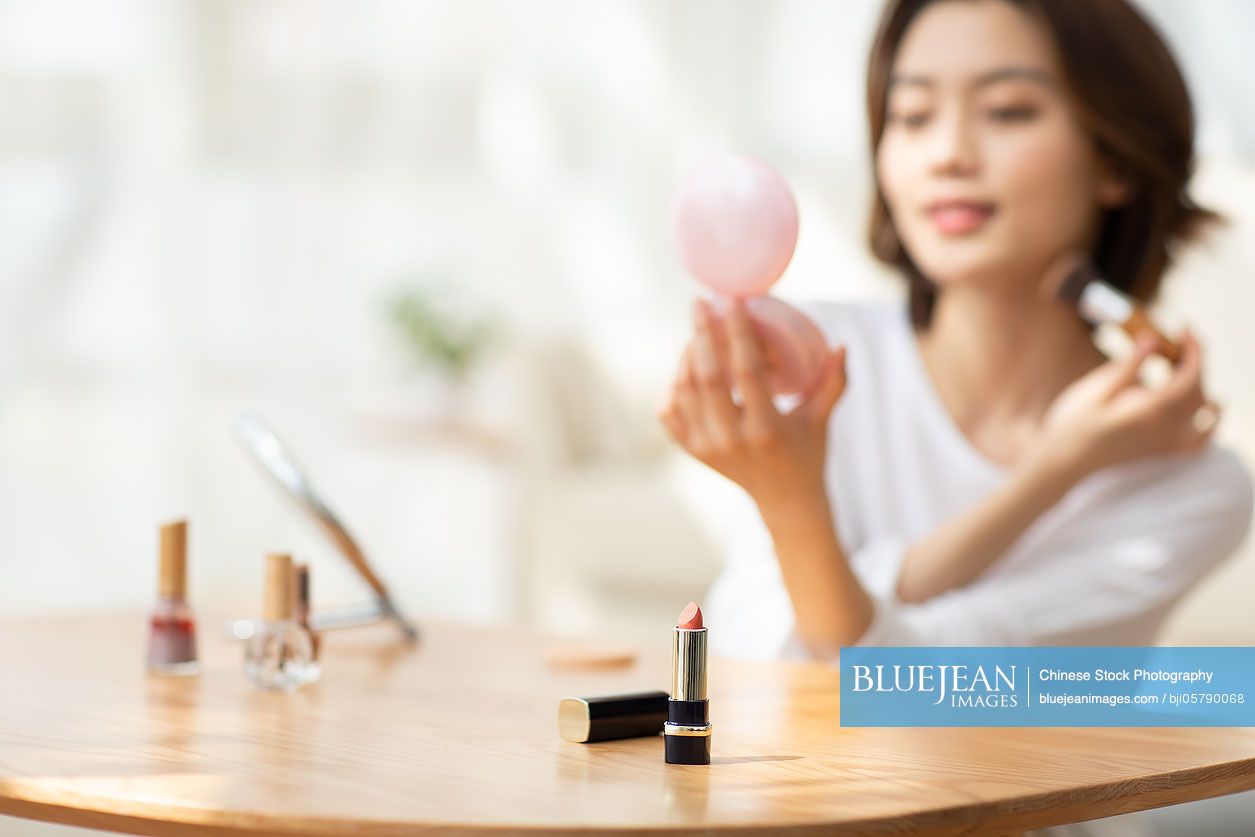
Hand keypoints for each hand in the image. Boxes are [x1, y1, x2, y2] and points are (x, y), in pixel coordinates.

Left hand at [656, 297, 847, 510]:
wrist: (784, 501)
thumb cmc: (808, 453)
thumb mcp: (821, 418)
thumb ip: (833, 382)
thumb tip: (841, 345)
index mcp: (765, 428)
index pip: (745, 370)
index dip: (738, 332)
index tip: (732, 301)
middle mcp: (730, 439)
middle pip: (705, 376)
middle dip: (701, 334)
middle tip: (699, 303)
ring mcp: (706, 447)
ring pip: (683, 389)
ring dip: (687, 355)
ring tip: (698, 332)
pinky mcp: (692, 451)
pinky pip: (669, 411)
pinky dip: (673, 386)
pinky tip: (686, 367)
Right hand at [1031, 329, 1219, 481]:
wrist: (1063, 463)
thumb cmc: (1074, 424)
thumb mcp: (1097, 389)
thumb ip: (1130, 365)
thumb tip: (1153, 337)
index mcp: (1152, 411)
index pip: (1190, 374)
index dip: (1193, 349)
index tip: (1185, 328)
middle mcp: (1168, 430)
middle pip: (1199, 390)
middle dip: (1194, 362)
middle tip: (1177, 341)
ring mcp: (1168, 445)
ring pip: (1203, 412)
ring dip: (1200, 385)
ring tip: (1184, 367)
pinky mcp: (1162, 454)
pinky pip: (1201, 440)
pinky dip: (1211, 422)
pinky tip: (1210, 409)